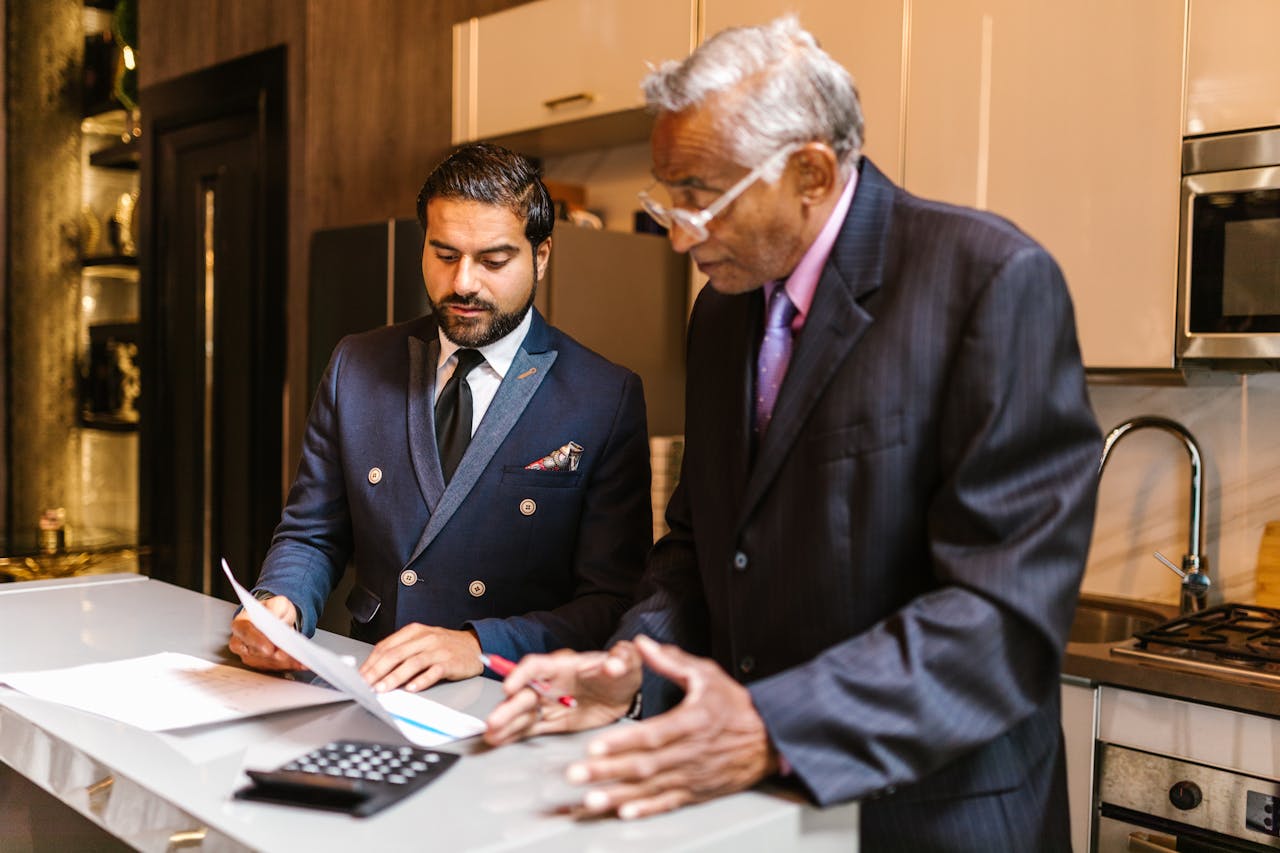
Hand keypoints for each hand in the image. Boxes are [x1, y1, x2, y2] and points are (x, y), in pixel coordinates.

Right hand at [229, 596, 304, 670]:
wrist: (279, 619)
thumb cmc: (273, 611)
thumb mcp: (278, 603)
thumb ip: (276, 606)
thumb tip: (276, 617)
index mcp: (241, 624)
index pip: (246, 633)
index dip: (257, 642)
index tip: (269, 648)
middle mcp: (242, 642)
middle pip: (255, 652)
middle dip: (272, 655)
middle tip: (285, 655)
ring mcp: (250, 655)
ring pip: (265, 663)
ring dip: (282, 663)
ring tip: (298, 660)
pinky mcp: (262, 664)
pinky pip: (275, 667)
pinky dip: (289, 666)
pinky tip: (301, 663)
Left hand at [359, 624, 481, 692]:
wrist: (475, 645)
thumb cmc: (445, 646)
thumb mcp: (422, 642)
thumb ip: (402, 652)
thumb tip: (376, 671)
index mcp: (414, 631)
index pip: (386, 646)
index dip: (371, 662)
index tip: (360, 676)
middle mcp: (425, 638)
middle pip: (396, 654)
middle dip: (377, 671)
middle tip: (366, 685)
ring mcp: (438, 650)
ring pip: (412, 663)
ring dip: (394, 677)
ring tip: (383, 689)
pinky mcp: (451, 662)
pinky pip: (434, 671)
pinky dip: (421, 680)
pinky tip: (411, 688)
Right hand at [484, 642, 642, 745]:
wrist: (627, 693)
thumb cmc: (623, 671)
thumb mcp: (628, 661)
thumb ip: (621, 659)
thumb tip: (613, 664)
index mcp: (565, 666)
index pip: (537, 666)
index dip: (521, 674)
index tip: (509, 687)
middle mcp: (552, 684)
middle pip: (525, 694)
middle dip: (508, 707)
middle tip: (493, 722)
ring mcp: (551, 704)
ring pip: (523, 713)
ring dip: (506, 723)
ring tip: (490, 736)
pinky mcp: (555, 722)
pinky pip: (531, 728)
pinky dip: (514, 735)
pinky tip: (499, 741)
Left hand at [566, 635, 777, 819]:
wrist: (771, 740)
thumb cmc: (736, 706)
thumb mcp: (707, 675)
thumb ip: (671, 661)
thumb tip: (642, 644)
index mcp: (693, 722)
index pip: (653, 734)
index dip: (623, 742)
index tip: (595, 747)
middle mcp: (692, 752)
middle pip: (644, 765)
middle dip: (607, 772)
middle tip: (576, 775)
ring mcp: (694, 775)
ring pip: (651, 788)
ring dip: (618, 795)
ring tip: (590, 800)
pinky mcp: (697, 791)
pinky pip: (668, 803)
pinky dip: (646, 809)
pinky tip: (625, 813)